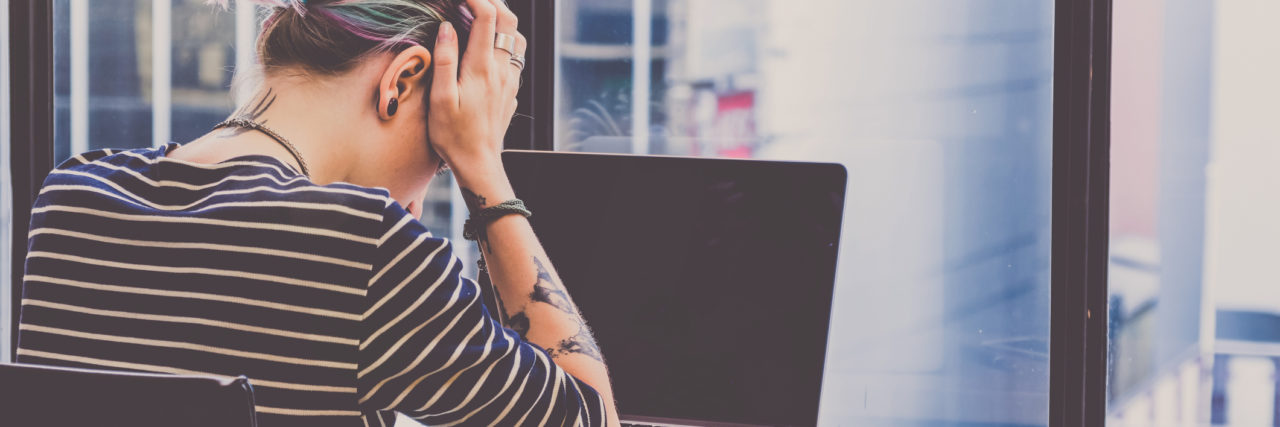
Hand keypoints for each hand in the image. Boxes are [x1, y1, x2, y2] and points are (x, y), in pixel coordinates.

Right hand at [428, 0, 524, 171]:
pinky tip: (489, 45)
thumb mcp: (440, 98)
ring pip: (516, 37)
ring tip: (482, 14)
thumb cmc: (454, 135)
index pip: (487, 18)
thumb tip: (446, 27)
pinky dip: (504, 40)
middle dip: (492, 1)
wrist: (479, 163)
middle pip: (508, 21)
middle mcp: (502, 70)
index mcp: (482, 68)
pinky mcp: (512, 91)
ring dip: (502, 20)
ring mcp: (510, 80)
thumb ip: (445, 60)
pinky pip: (515, 56)